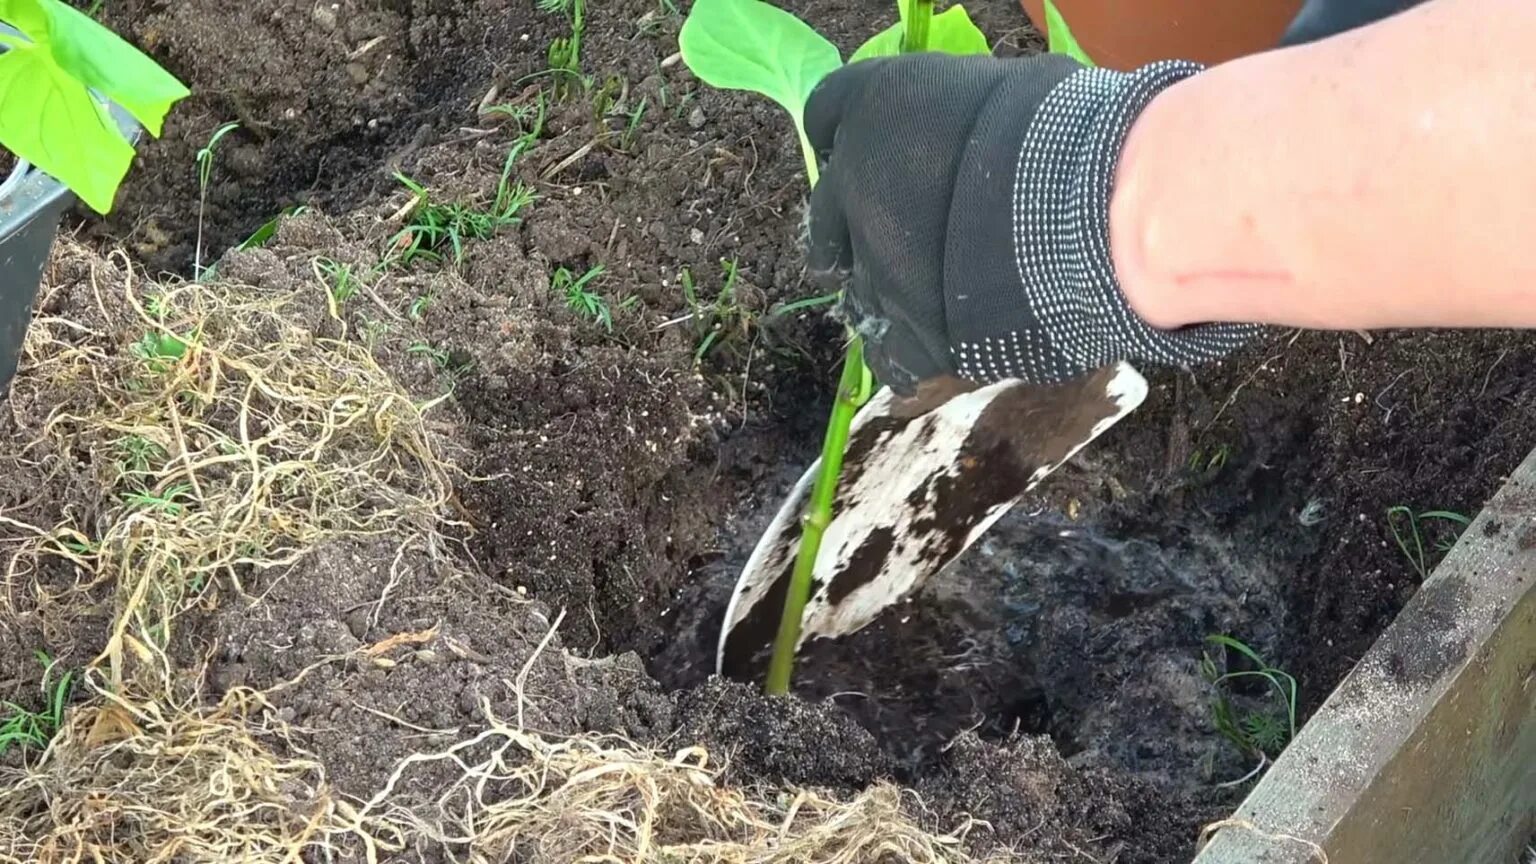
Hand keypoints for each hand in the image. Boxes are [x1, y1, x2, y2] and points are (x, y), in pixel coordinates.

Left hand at [802, 52, 1257, 394]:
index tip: (880, 152)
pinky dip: (908, 354)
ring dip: (884, 293)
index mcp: (872, 106)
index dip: (853, 140)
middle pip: (827, 217)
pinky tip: (936, 345)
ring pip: (857, 291)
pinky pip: (891, 357)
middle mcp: (852, 187)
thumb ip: (960, 107)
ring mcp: (876, 267)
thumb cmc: (1062, 124)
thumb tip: (970, 119)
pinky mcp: (913, 334)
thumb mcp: (1002, 84)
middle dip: (855, 230)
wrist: (1088, 209)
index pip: (826, 115)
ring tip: (926, 296)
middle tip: (894, 237)